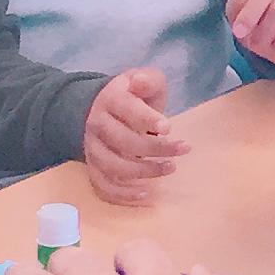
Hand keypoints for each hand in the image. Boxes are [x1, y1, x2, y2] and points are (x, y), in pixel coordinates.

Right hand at [83, 67, 186, 205]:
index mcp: (110, 100)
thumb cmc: (131, 96)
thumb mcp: (142, 79)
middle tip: (182, 148)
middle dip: (155, 148)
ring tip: (170, 168)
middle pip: (123, 142)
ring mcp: (92, 149)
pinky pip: (102, 186)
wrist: (97, 108)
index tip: (168, 127)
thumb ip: (147, 80)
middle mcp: (96, 125)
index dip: (146, 119)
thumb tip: (141, 82)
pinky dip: (122, 195)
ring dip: (143, 172)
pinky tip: (146, 194)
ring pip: (113, 166)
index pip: (126, 109)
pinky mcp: (92, 167)